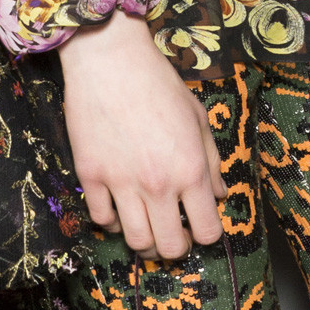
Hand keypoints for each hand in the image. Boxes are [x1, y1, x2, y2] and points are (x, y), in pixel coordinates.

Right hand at [58, 9, 225, 258]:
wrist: (110, 61)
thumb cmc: (159, 84)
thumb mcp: (198, 118)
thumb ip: (212, 161)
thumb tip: (218, 194)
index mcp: (190, 170)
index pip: (207, 231)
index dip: (206, 235)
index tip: (200, 226)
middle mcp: (158, 184)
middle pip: (170, 247)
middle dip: (176, 248)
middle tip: (174, 235)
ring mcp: (121, 183)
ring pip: (135, 241)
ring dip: (145, 242)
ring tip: (147, 228)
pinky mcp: (90, 176)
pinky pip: (102, 219)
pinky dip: (113, 221)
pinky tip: (119, 208)